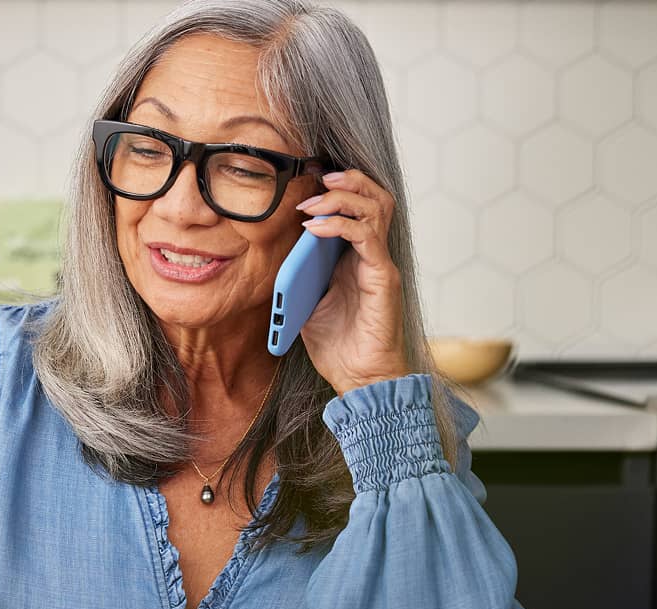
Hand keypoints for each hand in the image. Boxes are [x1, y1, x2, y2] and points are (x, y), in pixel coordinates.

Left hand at [293, 170, 409, 395]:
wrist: (360, 380)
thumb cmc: (337, 346)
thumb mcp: (306, 304)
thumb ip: (298, 278)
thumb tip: (273, 256)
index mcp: (355, 257)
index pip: (357, 206)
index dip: (336, 188)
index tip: (305, 181)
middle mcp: (372, 255)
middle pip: (375, 197)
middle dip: (347, 181)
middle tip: (318, 179)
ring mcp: (380, 264)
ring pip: (376, 207)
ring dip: (343, 197)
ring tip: (314, 201)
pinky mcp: (383, 277)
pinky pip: (366, 237)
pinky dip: (339, 225)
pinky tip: (313, 229)